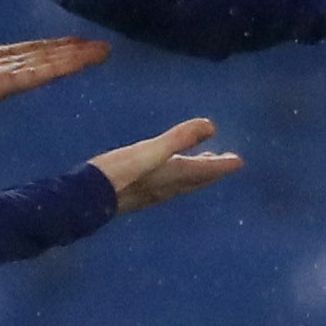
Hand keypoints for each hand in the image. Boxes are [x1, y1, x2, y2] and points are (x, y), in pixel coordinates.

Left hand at [0, 22, 108, 129]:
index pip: (22, 53)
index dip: (47, 47)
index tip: (72, 42)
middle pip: (39, 59)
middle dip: (69, 53)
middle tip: (100, 48)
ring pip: (42, 67)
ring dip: (72, 60)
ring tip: (101, 52)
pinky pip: (31, 75)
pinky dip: (56, 67)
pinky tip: (78, 61)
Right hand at [88, 118, 244, 215]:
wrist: (85, 199)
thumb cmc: (118, 172)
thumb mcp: (150, 151)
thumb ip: (179, 138)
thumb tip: (212, 126)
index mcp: (173, 175)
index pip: (205, 171)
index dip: (223, 165)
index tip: (239, 161)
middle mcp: (167, 187)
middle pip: (196, 179)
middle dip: (212, 170)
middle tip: (227, 161)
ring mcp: (153, 192)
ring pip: (182, 182)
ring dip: (196, 172)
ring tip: (204, 162)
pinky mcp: (139, 192)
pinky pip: (168, 183)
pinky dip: (179, 175)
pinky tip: (168, 172)